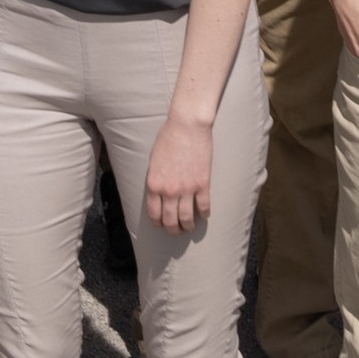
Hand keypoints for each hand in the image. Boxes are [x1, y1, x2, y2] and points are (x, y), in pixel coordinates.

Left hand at [144, 111, 215, 236]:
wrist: (187, 126)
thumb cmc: (168, 138)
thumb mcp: (153, 161)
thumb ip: (155, 180)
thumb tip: (158, 193)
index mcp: (154, 185)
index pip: (154, 214)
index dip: (158, 223)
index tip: (162, 225)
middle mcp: (169, 191)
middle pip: (170, 220)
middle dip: (173, 230)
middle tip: (177, 231)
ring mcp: (187, 189)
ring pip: (187, 218)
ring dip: (188, 226)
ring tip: (190, 227)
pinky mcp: (203, 184)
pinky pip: (203, 206)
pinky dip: (204, 214)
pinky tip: (204, 214)